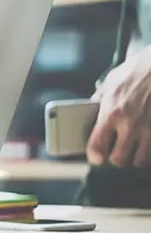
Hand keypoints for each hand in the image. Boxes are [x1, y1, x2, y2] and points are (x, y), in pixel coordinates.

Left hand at [87, 50, 150, 167]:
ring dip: (134, 157)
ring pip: (140, 160)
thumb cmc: (136, 71)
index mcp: (111, 113)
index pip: (97, 149)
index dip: (94, 156)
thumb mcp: (110, 83)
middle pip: (119, 160)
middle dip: (115, 159)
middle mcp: (130, 124)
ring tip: (131, 148)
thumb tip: (88, 114)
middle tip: (114, 152)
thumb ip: (98, 101)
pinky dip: (149, 150)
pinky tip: (145, 143)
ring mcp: (149, 128)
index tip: (95, 155)